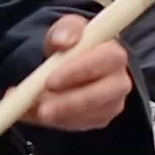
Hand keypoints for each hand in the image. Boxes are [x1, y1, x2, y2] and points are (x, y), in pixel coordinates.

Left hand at [26, 14, 132, 130]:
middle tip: (42, 108)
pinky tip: (39, 114)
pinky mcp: (100, 118)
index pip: (106, 60)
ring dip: (60, 114)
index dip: (79, 71)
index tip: (50, 80)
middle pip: (103, 94)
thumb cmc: (71, 46)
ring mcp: (112, 102)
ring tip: (34, 110)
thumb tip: (63, 41)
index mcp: (113, 52)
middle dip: (70, 102)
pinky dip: (56, 121)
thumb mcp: (66, 29)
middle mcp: (119, 79)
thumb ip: (65, 30)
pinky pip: (80, 125)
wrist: (67, 65)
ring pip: (91, 114)